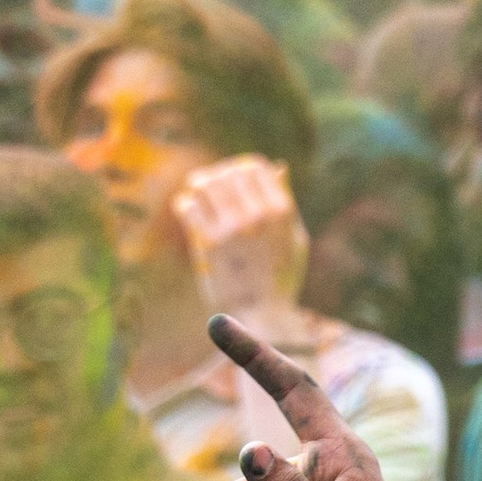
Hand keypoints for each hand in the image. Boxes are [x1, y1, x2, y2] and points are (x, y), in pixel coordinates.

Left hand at [178, 155, 311, 320]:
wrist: (263, 314)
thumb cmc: (282, 276)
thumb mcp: (296, 237)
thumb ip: (287, 201)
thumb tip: (277, 166)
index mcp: (281, 210)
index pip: (253, 166)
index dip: (240, 167)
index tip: (232, 175)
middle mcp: (257, 215)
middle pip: (228, 172)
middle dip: (217, 175)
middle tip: (208, 184)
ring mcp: (232, 229)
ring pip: (205, 184)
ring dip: (199, 187)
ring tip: (196, 193)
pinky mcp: (209, 244)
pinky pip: (188, 207)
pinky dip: (185, 206)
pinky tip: (187, 209)